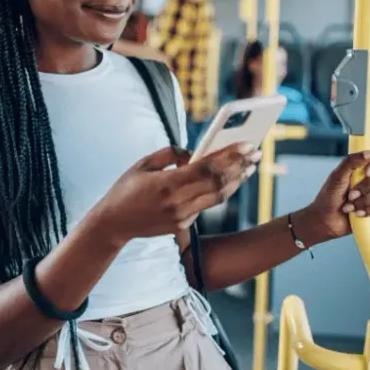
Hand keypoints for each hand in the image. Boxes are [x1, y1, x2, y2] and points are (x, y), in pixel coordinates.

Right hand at [93, 143, 261, 245]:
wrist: (113, 224)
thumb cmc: (126, 188)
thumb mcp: (143, 164)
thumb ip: (170, 154)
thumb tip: (192, 152)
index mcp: (167, 184)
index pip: (207, 168)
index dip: (230, 156)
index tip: (247, 145)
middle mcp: (178, 202)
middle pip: (219, 183)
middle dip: (240, 166)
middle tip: (256, 153)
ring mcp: (182, 216)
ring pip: (218, 197)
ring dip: (236, 181)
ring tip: (249, 167)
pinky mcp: (182, 224)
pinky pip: (206, 205)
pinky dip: (219, 191)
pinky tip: (229, 180)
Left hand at [303, 146, 369, 240]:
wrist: (326, 220)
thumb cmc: (329, 196)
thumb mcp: (337, 176)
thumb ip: (351, 161)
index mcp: (360, 166)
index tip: (367, 172)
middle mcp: (369, 177)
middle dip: (366, 186)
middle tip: (350, 194)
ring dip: (364, 201)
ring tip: (348, 206)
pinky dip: (368, 210)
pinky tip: (356, 213)